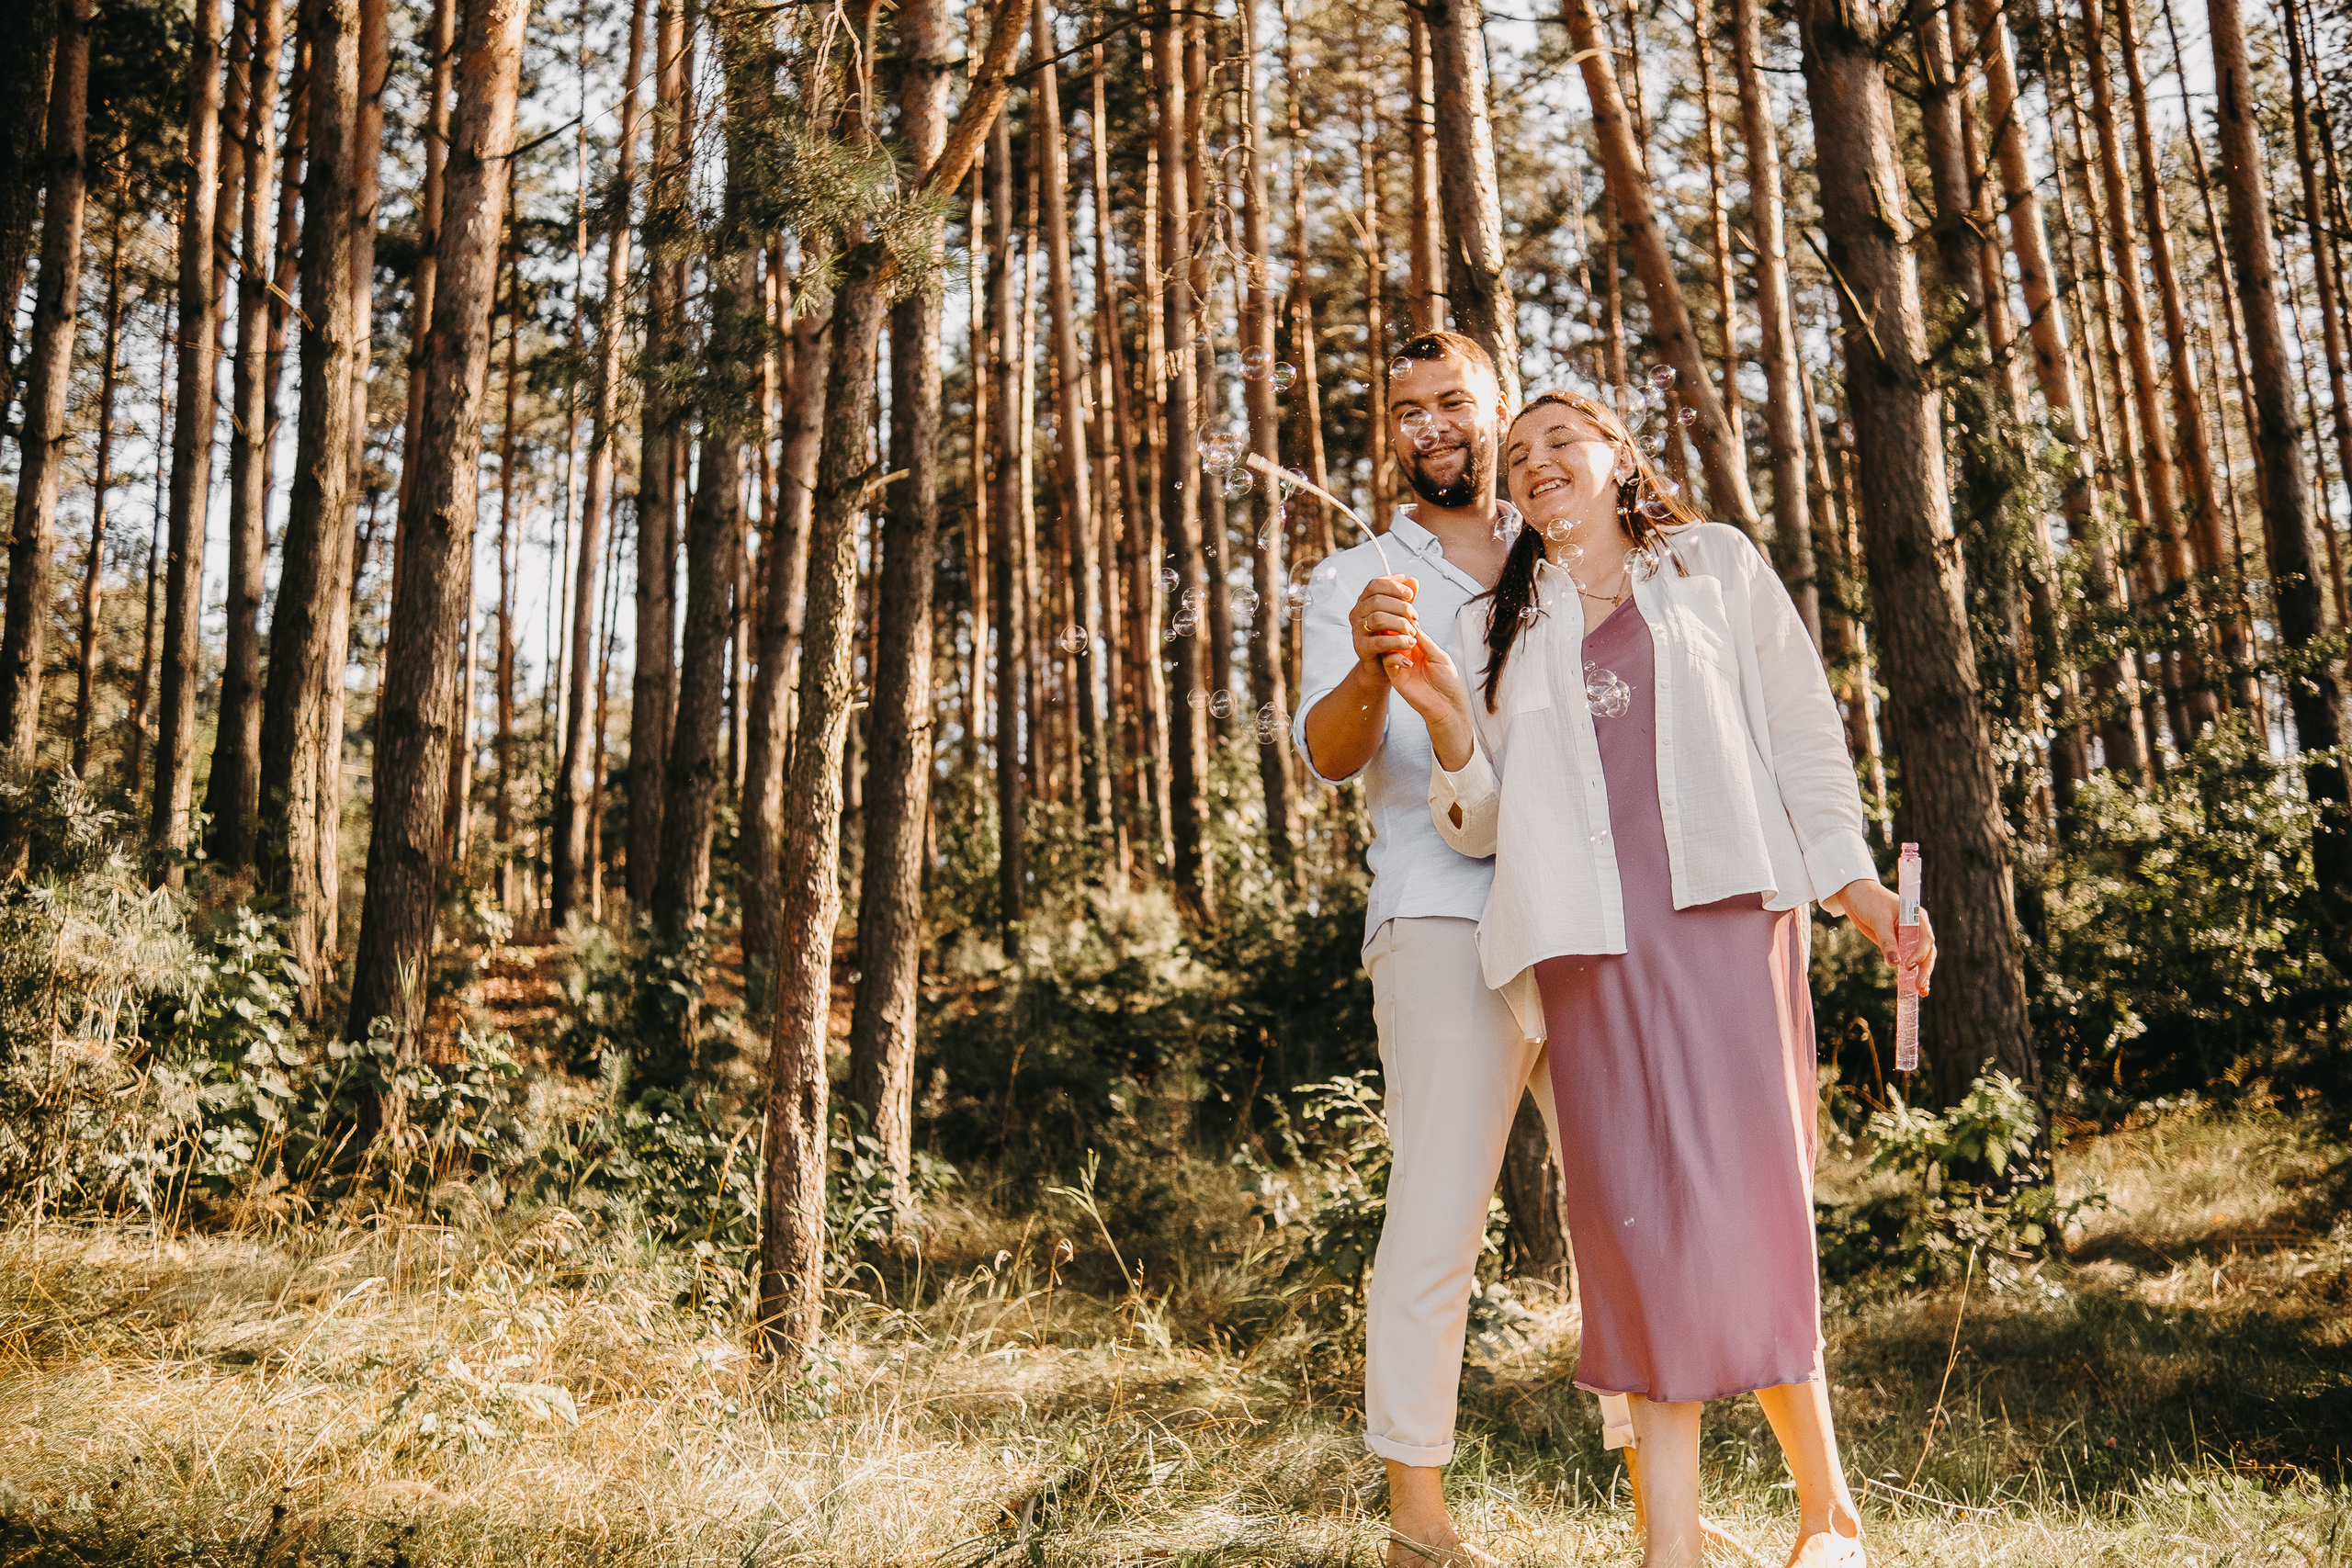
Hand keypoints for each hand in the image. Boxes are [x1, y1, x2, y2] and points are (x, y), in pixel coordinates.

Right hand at [1351, 575, 1422, 674]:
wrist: (1383, 665)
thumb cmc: (1391, 636)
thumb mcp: (1400, 614)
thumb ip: (1405, 597)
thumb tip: (1412, 580)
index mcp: (1365, 602)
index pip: (1375, 585)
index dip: (1394, 586)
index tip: (1410, 594)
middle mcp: (1357, 614)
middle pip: (1377, 600)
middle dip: (1401, 606)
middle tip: (1415, 616)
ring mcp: (1357, 631)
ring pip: (1378, 618)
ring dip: (1400, 623)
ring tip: (1413, 631)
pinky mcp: (1361, 648)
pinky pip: (1379, 641)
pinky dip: (1397, 641)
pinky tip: (1409, 643)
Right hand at [1385, 630, 1475, 770]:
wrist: (1447, 705)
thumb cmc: (1448, 680)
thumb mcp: (1439, 655)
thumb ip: (1424, 640)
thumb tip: (1412, 622)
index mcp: (1420, 645)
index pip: (1407, 626)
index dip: (1405, 619)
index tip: (1408, 614)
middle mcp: (1408, 652)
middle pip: (1394, 633)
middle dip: (1397, 627)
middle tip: (1405, 627)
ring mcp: (1400, 663)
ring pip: (1387, 645)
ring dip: (1395, 640)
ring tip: (1409, 643)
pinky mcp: (1395, 676)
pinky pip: (1387, 661)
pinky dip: (1394, 657)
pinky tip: (1408, 662)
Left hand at [1839, 878, 1937, 993]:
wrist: (1856, 895)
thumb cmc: (1869, 901)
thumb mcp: (1878, 919)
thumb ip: (1887, 940)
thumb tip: (1894, 963)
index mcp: (1917, 917)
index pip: (1925, 939)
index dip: (1920, 954)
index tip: (1908, 966)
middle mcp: (1917, 928)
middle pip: (1927, 952)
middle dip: (1925, 969)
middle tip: (1920, 986)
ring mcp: (1908, 938)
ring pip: (1920, 959)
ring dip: (1922, 974)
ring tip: (1921, 992)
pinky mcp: (1898, 945)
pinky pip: (1907, 960)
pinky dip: (1909, 973)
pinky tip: (1912, 987)